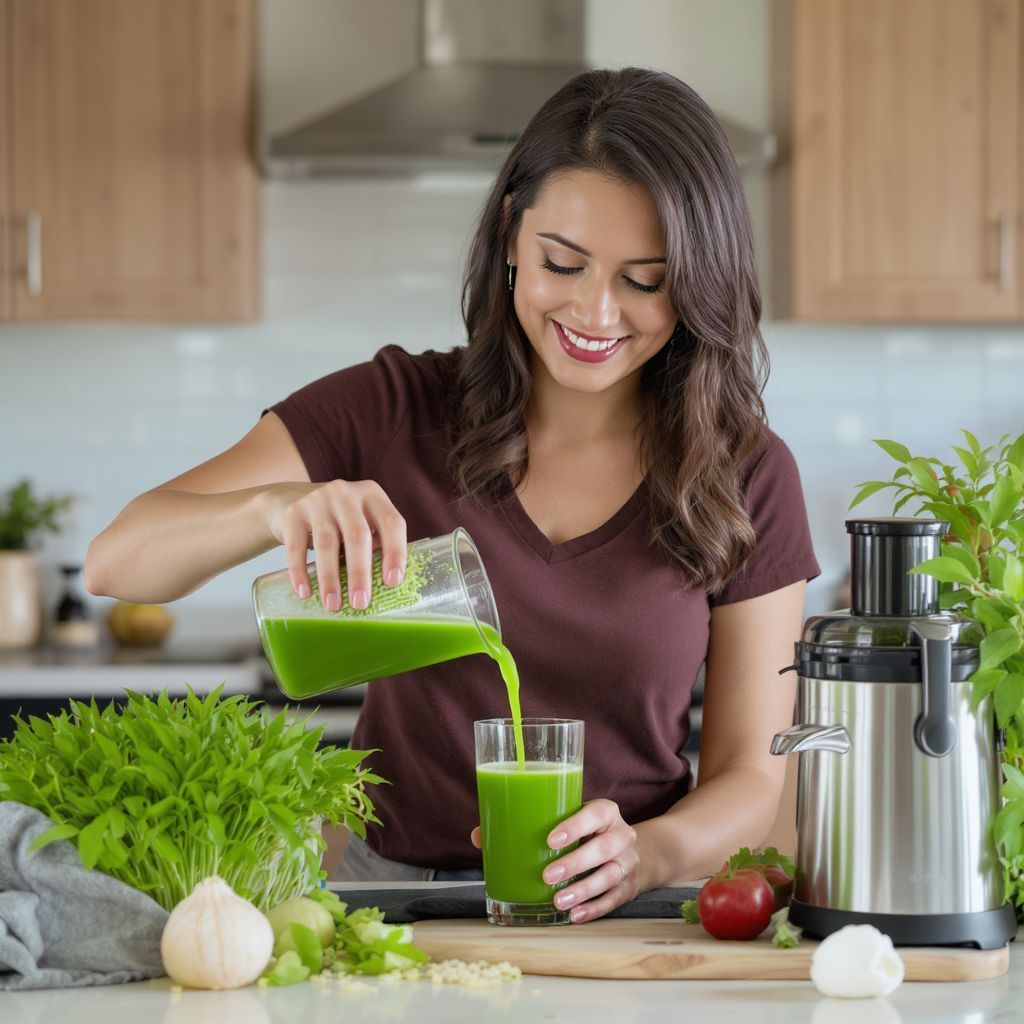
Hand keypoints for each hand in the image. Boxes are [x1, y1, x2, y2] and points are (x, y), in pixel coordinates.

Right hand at [260, 480, 406, 610]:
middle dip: (360, 573)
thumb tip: (385, 588)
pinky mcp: (292, 513)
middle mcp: (346, 493)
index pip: (392, 523)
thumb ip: (375, 544)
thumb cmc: (337, 521)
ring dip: (330, 578)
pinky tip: (305, 592)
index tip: (392, 582)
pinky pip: (296, 546)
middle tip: (360, 603)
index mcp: (373, 495)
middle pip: (357, 535)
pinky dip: (300, 571)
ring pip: (326, 542)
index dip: (395, 552)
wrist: (289, 501)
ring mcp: (317, 500)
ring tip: (332, 605)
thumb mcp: (360, 522)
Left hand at [470, 798, 638, 923]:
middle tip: (547, 876)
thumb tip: (480, 835)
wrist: (631, 853)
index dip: (575, 826)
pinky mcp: (629, 888)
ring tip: (558, 902)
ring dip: (583, 890)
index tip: (550, 840)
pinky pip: (613, 899)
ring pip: (609, 876)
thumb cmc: (587, 834)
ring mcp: (627, 862)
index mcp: (605, 813)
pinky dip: (594, 909)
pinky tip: (574, 916)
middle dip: (575, 863)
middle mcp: (622, 835)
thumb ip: (529, 826)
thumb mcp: (568, 822)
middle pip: (603, 848)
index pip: (594, 814)